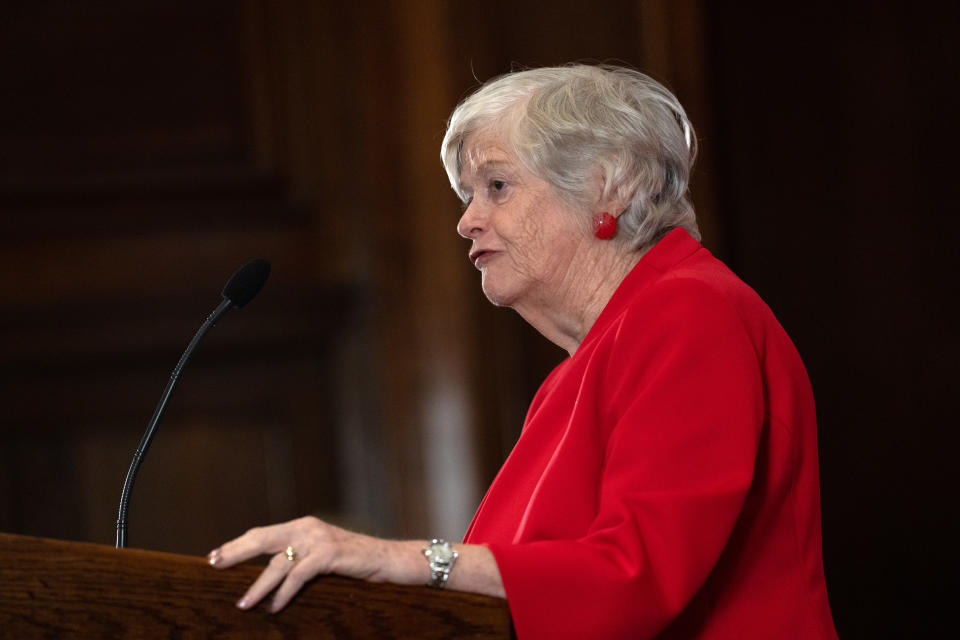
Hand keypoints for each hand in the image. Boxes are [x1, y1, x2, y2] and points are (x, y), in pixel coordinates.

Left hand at [207, 516, 392, 612]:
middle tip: (214, 564)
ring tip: (243, 604)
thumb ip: (300, 557)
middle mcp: (308, 527)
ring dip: (259, 586)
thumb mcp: (322, 555)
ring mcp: (318, 539)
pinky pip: (299, 575)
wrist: (390, 559)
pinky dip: (284, 592)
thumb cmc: (355, 562)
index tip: (215, 556)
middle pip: (262, 539)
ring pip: (278, 562)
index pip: (263, 533)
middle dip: (236, 552)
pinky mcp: (329, 554)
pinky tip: (275, 607)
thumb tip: (270, 574)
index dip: (238, 544)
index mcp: (303, 525)